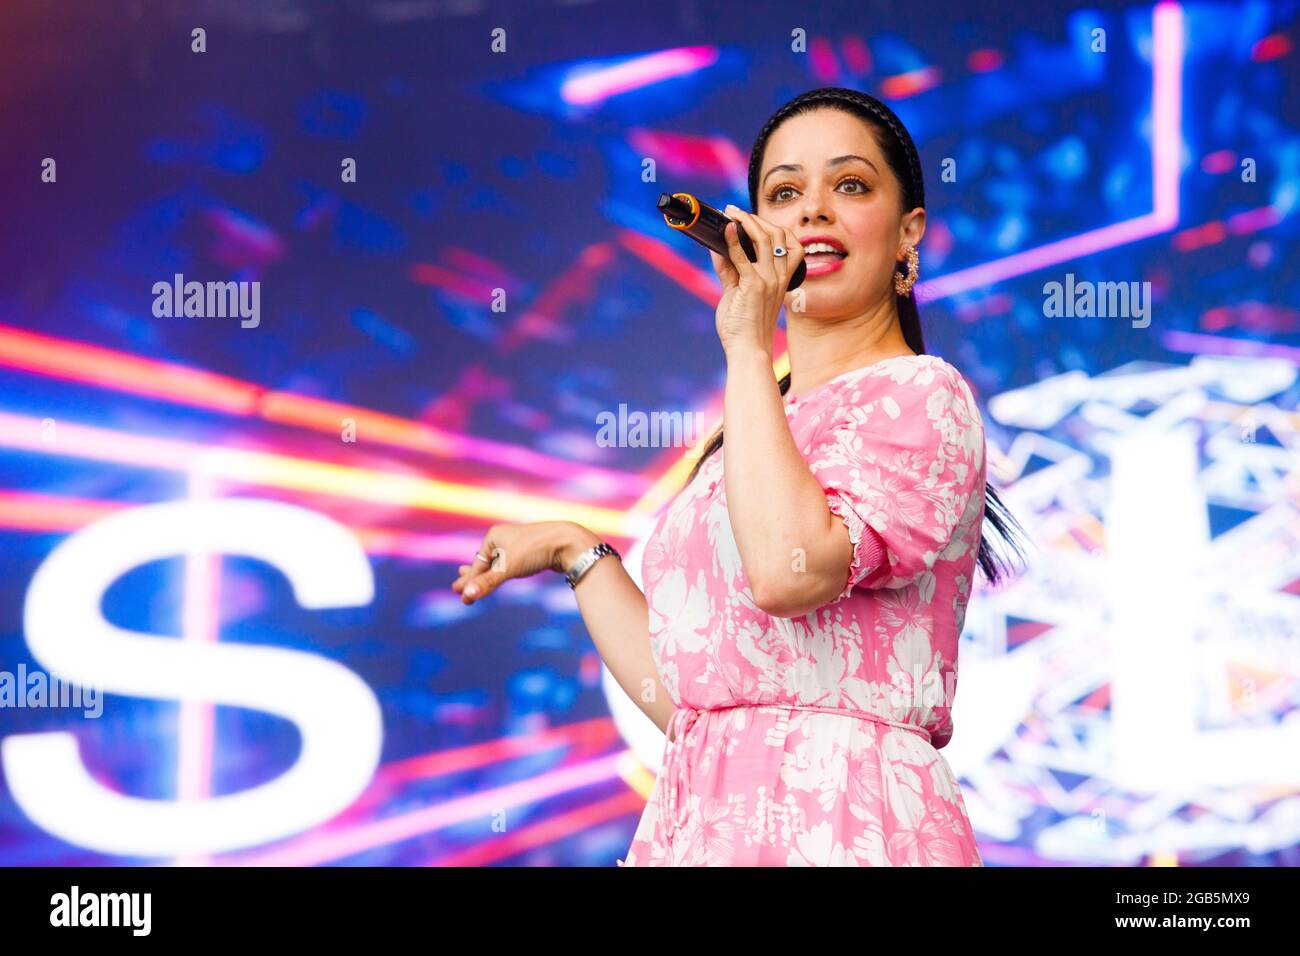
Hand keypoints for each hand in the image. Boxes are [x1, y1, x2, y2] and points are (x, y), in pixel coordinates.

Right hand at [451, 521, 599, 603]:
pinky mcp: (530, 552)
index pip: (478, 564)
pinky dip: (502, 572)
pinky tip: (498, 575)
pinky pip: (511, 564)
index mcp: (495, 535)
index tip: (459, 595)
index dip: (469, 581)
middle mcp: (504, 537)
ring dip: (486, 576)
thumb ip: (487, 583)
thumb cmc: (536, 550)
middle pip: (485, 563)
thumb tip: (465, 595)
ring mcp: (518, 544)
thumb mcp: (509, 568)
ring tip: (473, 583)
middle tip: (459, 590)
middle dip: (473, 577)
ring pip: (498, 564)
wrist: (569, 542)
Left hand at [709, 204, 804, 356]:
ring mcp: (768, 280)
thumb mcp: (738, 292)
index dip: (774, 227)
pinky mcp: (753, 285)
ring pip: (764, 239)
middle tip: (735, 211)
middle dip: (755, 219)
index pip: (790, 244)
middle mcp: (778, 277)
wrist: (747, 350)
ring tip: (730, 214)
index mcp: (782, 279)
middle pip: (776, 235)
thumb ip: (730, 269)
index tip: (754, 219)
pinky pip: (742, 256)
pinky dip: (732, 240)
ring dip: (746, 222)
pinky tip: (726, 230)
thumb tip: (718, 246)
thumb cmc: (743, 326)